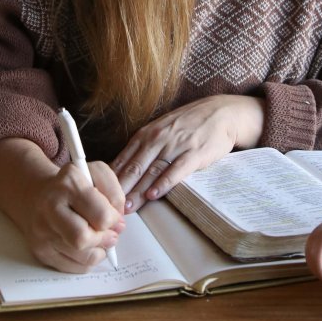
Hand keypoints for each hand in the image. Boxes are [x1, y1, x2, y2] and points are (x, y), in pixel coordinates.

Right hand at [20, 159, 125, 271]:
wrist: (37, 194)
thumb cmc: (73, 185)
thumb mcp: (97, 174)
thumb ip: (114, 193)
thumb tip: (118, 224)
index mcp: (69, 183)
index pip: (101, 215)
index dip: (114, 220)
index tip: (115, 218)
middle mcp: (51, 206)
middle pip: (83, 239)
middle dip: (104, 239)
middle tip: (110, 234)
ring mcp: (42, 231)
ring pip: (82, 257)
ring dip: (98, 251)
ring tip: (98, 239)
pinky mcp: (40, 251)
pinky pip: (73, 267)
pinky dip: (87, 261)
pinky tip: (86, 247)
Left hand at [112, 94, 264, 213]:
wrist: (220, 113)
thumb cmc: (188, 124)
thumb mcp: (160, 130)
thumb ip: (142, 148)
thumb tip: (122, 170)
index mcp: (146, 134)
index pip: (124, 159)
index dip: (111, 179)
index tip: (102, 195)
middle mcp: (157, 139)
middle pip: (135, 167)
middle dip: (121, 188)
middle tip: (110, 207)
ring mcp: (176, 145)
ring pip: (152, 171)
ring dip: (138, 190)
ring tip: (128, 206)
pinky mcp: (194, 153)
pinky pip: (176, 170)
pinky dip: (164, 182)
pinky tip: (155, 194)